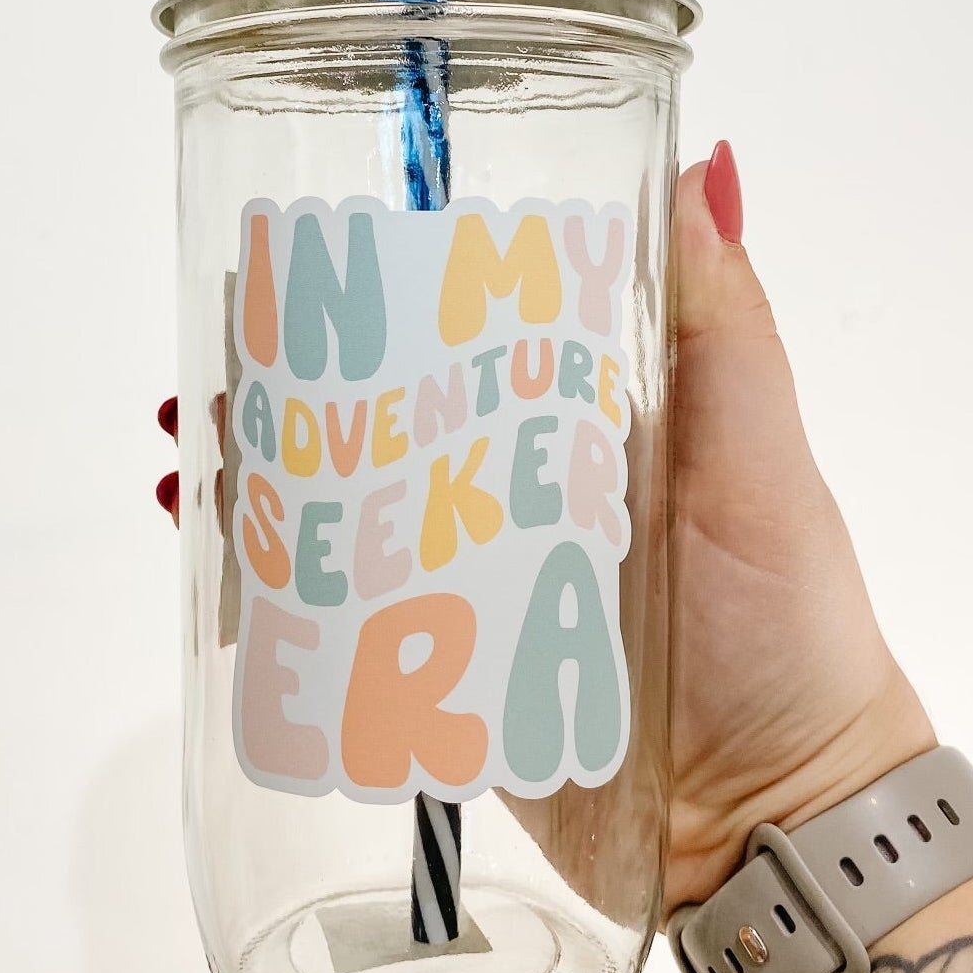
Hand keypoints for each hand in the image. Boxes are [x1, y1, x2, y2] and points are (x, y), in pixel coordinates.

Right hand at [154, 142, 936, 920]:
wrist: (770, 810)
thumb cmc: (783, 621)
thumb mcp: (760, 450)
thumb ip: (722, 319)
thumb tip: (709, 162)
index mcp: (574, 413)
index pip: (458, 327)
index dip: (375, 289)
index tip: (297, 259)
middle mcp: (510, 483)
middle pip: (378, 413)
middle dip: (287, 380)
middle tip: (214, 358)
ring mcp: (469, 575)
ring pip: (344, 508)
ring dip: (260, 474)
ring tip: (189, 455)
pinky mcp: (442, 664)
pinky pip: (342, 615)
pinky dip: (273, 586)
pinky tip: (222, 566)